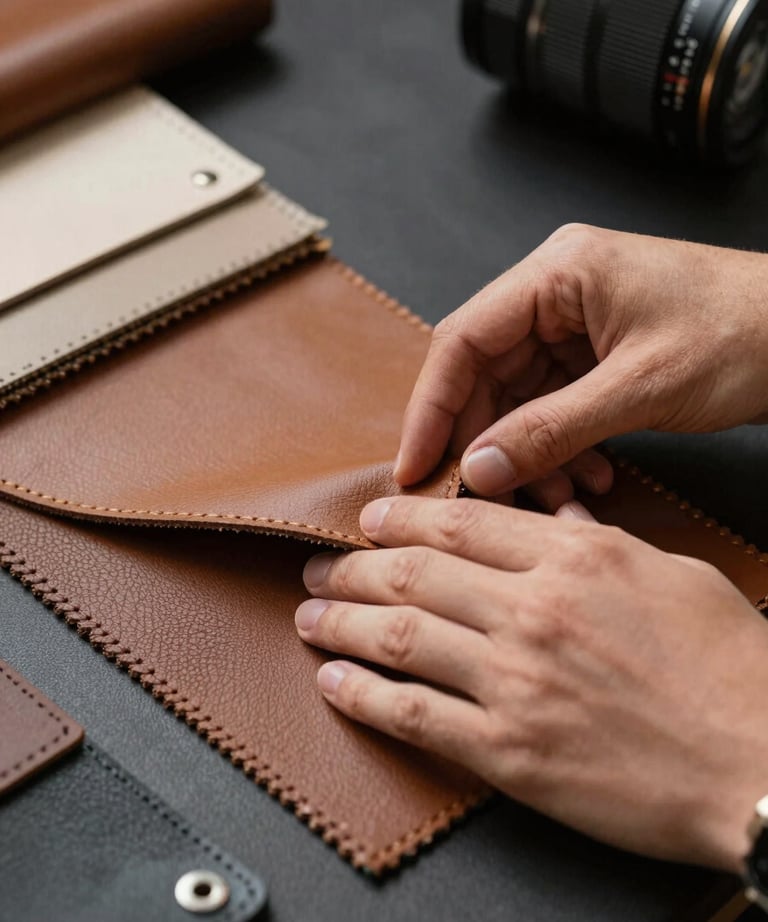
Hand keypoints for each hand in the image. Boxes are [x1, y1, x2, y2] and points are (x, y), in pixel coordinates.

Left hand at [296, 496, 767, 871]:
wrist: (758, 764)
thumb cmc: (729, 667)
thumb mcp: (669, 574)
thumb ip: (598, 544)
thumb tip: (554, 522)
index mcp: (575, 558)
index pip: (462, 522)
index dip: (402, 516)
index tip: (368, 517)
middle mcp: (533, 611)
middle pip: (413, 572)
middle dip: (353, 566)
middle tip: (320, 566)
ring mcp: (515, 681)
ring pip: (397, 636)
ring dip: (339, 623)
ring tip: (307, 615)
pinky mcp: (509, 751)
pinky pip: (413, 716)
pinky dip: (362, 697)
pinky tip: (332, 683)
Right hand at [395, 225, 767, 506]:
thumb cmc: (746, 333)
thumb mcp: (641, 388)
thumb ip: (551, 429)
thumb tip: (479, 467)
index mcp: (557, 273)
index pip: (463, 340)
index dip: (431, 407)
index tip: (415, 465)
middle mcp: (556, 293)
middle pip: (484, 374)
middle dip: (486, 441)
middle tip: (483, 498)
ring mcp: (576, 324)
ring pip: (518, 398)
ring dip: (529, 453)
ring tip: (558, 497)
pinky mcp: (595, 353)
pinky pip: (553, 407)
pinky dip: (561, 447)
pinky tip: (587, 477)